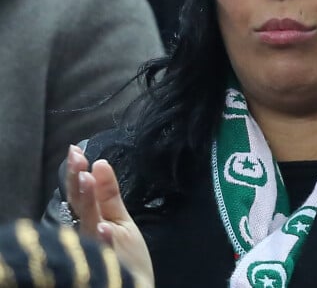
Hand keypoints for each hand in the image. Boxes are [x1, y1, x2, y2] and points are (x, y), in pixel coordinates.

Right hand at [67, 145, 153, 287]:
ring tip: (87, 180)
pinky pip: (103, 255)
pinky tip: (105, 227)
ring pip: (87, 227)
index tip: (75, 151)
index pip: (79, 194)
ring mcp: (94, 252)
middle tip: (77, 161)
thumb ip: (108, 194)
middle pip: (78, 207)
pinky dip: (103, 241)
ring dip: (87, 203)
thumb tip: (99, 162)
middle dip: (77, 184)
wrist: (134, 287)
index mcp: (89, 221)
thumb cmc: (124, 256)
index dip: (75, 173)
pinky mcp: (104, 268)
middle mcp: (86, 236)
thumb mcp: (118, 220)